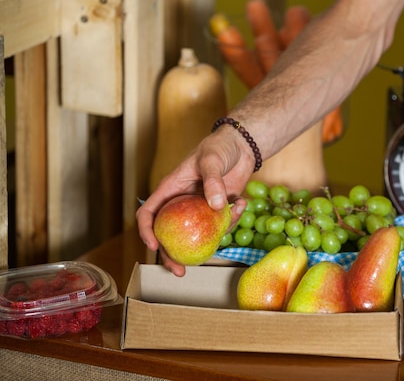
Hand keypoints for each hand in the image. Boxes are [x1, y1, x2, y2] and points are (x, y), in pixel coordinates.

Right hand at [136, 127, 251, 275]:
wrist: (241, 146)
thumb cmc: (220, 146)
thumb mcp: (212, 160)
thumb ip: (212, 181)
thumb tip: (214, 207)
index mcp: (171, 190)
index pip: (149, 213)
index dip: (146, 231)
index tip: (153, 246)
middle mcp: (182, 203)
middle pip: (170, 234)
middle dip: (172, 255)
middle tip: (180, 271)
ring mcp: (200, 210)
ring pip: (198, 235)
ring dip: (217, 234)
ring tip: (235, 210)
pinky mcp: (218, 212)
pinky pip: (221, 227)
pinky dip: (232, 220)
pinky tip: (241, 203)